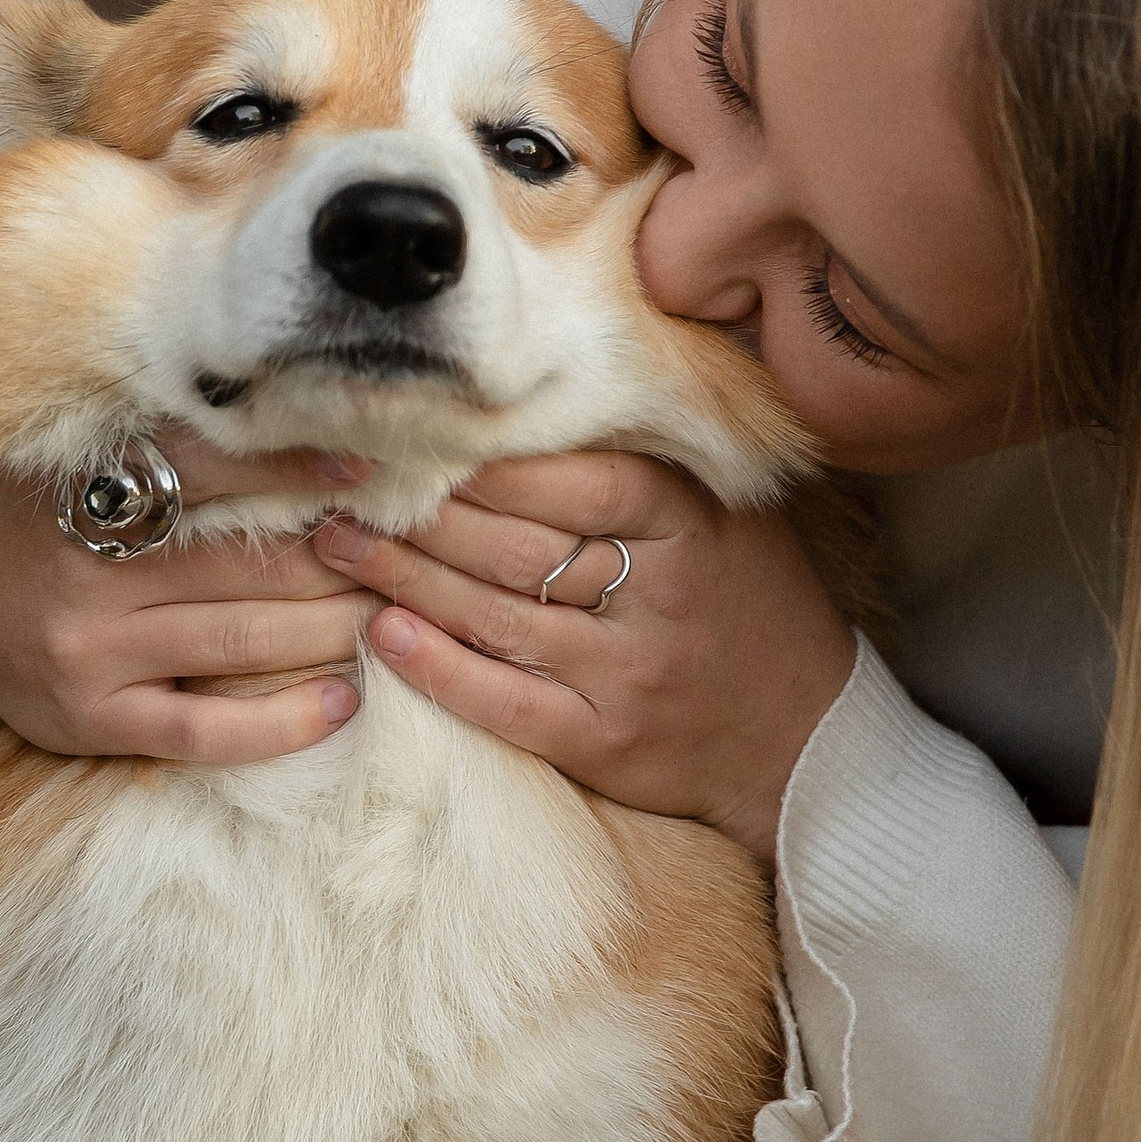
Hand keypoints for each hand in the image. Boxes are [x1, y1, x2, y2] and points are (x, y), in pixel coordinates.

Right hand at [0, 431, 380, 767]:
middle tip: (412, 545)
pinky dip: (283, 722)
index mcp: (78, 486)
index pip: (205, 466)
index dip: (295, 461)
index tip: (370, 459)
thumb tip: (275, 389)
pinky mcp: (92, 721)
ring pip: (242, 641)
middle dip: (341, 555)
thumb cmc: (36, 509)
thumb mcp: (66, 450)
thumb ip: (148, 425)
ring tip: (401, 611)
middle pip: (245, 562)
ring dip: (336, 627)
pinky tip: (344, 703)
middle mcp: (81, 571)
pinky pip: (205, 730)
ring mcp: (86, 653)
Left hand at [312, 453, 855, 864]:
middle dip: (417, 513)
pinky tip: (381, 637)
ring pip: (495, 616)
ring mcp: (630, 674)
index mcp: (690, 523)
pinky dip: (436, 668)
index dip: (480, 459)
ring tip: (336, 545)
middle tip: (342, 483)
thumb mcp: (723, 516)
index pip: (568, 479)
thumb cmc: (747, 604)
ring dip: (402, 579)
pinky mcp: (604, 743)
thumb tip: (527, 398)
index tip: (408, 434)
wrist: (804, 737)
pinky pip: (504, 701)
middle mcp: (660, 596)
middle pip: (514, 544)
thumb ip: (641, 464)